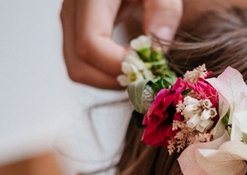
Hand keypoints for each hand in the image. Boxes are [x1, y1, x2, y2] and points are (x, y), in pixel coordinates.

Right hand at [61, 0, 182, 88]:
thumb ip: (163, 10)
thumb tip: (157, 51)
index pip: (90, 45)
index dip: (119, 64)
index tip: (149, 67)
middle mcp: (72, 11)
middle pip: (80, 66)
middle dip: (116, 79)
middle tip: (147, 75)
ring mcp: (70, 22)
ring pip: (79, 70)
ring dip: (111, 80)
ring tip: (141, 70)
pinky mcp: (76, 30)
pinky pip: (83, 64)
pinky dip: (107, 73)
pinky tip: (131, 64)